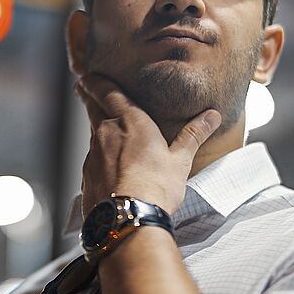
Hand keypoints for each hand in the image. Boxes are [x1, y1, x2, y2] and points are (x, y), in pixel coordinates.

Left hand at [76, 73, 220, 216]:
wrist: (127, 218)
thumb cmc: (156, 187)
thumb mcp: (180, 160)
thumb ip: (193, 135)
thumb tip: (212, 116)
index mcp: (129, 121)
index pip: (107, 92)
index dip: (96, 82)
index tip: (88, 75)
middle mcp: (105, 133)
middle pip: (93, 108)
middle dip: (88, 96)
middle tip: (82, 88)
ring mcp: (92, 155)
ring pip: (92, 134)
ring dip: (95, 128)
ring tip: (100, 127)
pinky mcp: (86, 176)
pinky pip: (91, 159)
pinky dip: (97, 156)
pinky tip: (105, 165)